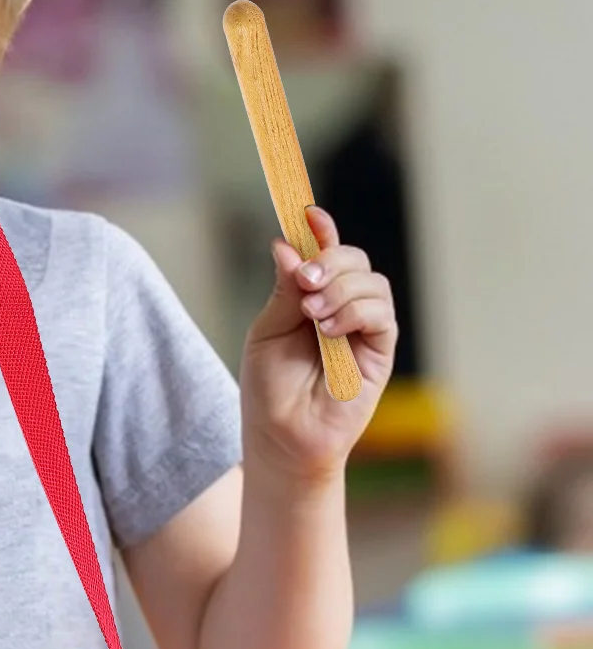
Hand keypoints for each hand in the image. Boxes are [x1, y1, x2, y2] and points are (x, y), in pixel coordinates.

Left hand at [241, 206, 397, 484]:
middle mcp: (340, 305)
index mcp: (310, 296)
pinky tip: (329, 329)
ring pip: (372, 283)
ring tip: (312, 314)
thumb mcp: (267, 330)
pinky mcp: (380, 351)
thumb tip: (287, 244)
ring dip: (341, 289)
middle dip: (330, 260)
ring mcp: (362, 327)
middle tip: (304, 281)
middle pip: (353, 260)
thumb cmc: (269, 386)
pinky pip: (381, 316)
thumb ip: (283, 290)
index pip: (322, 253)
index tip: (307, 213)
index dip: (320, 231)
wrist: (281, 435)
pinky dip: (355, 312)